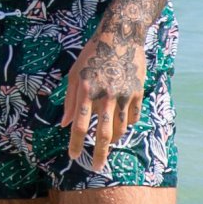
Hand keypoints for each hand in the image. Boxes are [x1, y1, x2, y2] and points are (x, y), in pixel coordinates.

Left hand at [60, 27, 144, 171]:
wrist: (121, 36)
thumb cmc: (92, 54)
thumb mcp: (75, 74)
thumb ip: (70, 100)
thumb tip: (65, 124)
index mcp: (86, 89)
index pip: (80, 124)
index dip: (76, 143)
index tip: (74, 156)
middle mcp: (105, 94)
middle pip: (103, 133)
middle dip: (100, 153)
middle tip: (96, 167)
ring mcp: (123, 94)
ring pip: (120, 128)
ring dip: (113, 140)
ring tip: (107, 144)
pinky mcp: (137, 92)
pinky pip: (133, 117)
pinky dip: (126, 125)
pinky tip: (120, 126)